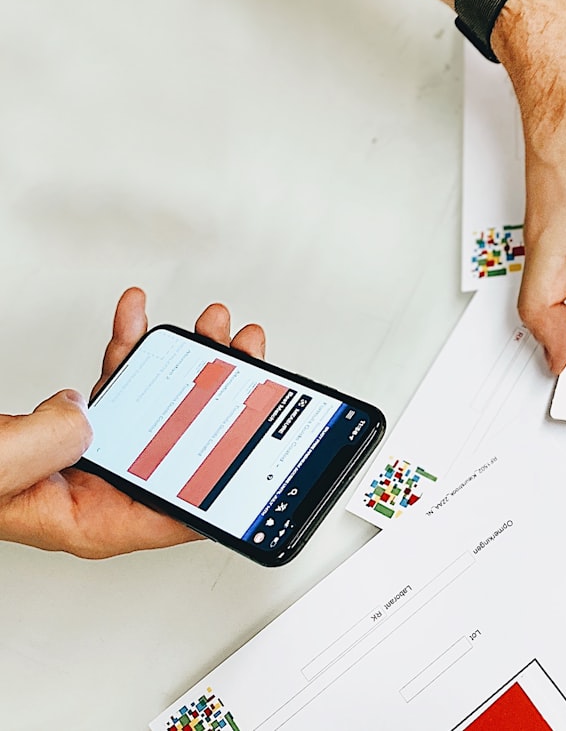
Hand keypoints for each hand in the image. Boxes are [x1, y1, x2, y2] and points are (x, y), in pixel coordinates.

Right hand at [0, 288, 265, 558]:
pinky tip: (138, 316)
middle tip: (246, 355)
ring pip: (159, 408)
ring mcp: (93, 456)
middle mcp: (105, 489)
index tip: (266, 446)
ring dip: (185, 362)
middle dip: (222, 395)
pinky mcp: (74, 426)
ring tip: (210, 326)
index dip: (230, 483)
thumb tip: (88, 410)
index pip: (183, 511)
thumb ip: (47, 446)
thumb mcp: (3, 470)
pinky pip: (114, 385)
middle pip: (186, 447)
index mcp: (98, 521)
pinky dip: (127, 347)